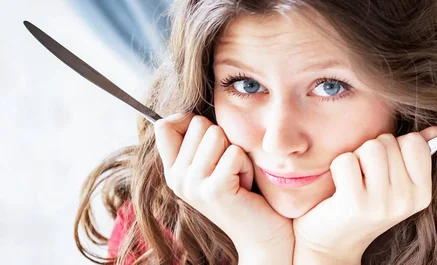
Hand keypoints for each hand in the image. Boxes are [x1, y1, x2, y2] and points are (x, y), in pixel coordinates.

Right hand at [154, 113, 293, 255]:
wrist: (262, 234)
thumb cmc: (244, 191)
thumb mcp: (215, 162)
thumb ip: (198, 140)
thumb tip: (188, 110)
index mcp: (173, 170)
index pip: (164, 124)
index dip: (189, 121)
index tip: (210, 139)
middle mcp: (176, 178)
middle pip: (197, 124)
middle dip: (223, 140)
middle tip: (230, 169)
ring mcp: (193, 185)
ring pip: (217, 135)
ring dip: (237, 153)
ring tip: (238, 176)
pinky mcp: (214, 190)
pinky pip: (234, 152)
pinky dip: (247, 165)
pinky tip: (245, 186)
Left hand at [292, 126, 436, 263]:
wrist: (334, 243)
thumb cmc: (365, 205)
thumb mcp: (396, 184)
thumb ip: (417, 155)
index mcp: (422, 194)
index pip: (414, 143)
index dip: (395, 146)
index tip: (386, 166)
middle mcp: (405, 201)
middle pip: (387, 142)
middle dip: (371, 152)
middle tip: (365, 177)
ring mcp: (381, 204)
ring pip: (369, 147)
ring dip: (355, 158)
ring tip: (353, 180)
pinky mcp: (354, 203)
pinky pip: (346, 160)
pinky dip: (337, 167)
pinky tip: (340, 187)